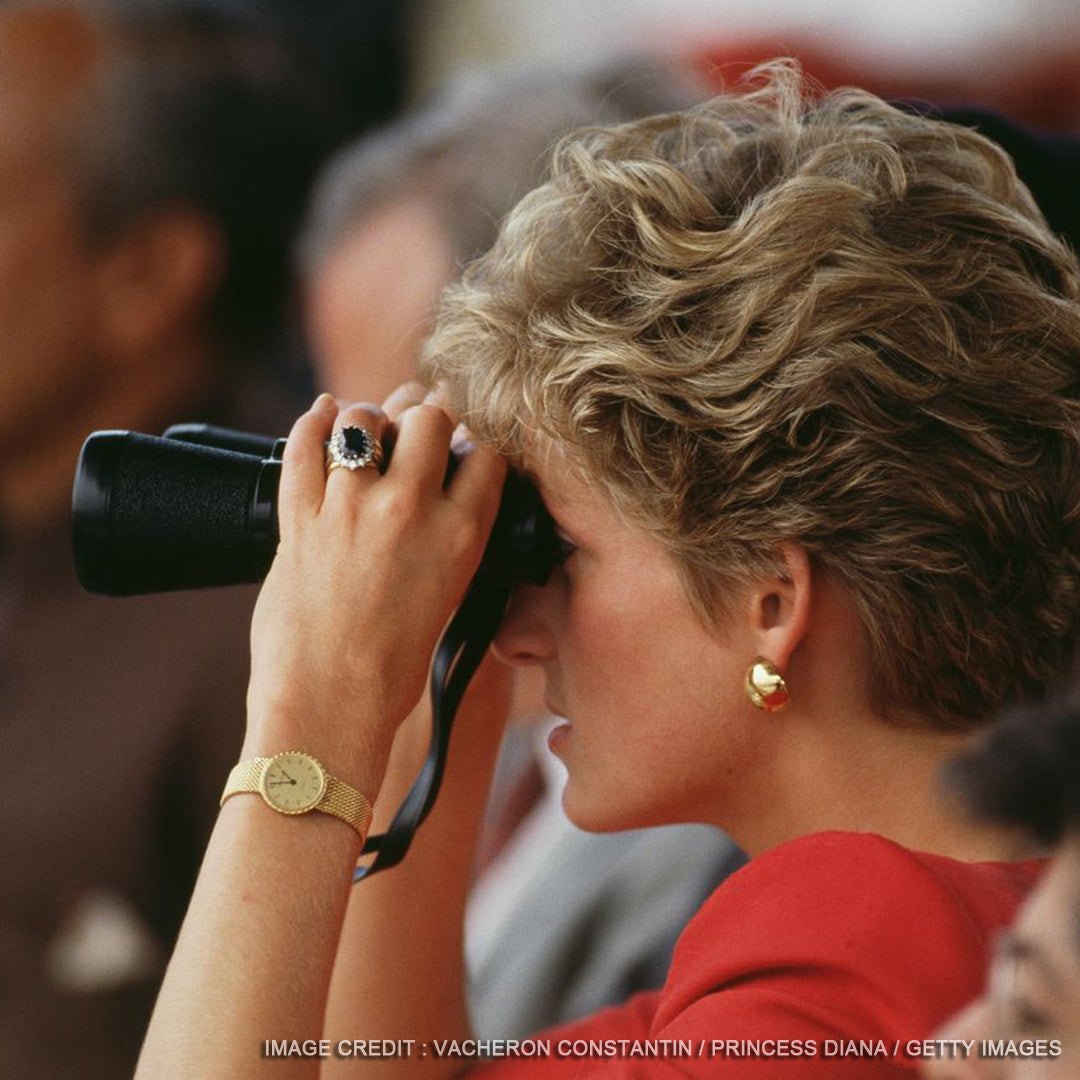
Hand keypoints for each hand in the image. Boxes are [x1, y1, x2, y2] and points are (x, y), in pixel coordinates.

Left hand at [243, 385, 505, 800]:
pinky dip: (311, 422)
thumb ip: (449, 539)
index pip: (487, 450)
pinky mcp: (298, 518)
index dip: (478, 436)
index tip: (467, 439)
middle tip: (418, 426)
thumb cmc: (391, 672)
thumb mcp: (447, 598)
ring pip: (362, 418)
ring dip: (367, 419)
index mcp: (459, 535)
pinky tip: (322, 415)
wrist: (328, 709)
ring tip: (367, 432)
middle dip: (426, 414)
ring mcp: (349, 509)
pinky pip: (301, 445)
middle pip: (429, 415)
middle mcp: (409, 511)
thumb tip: (442, 496)